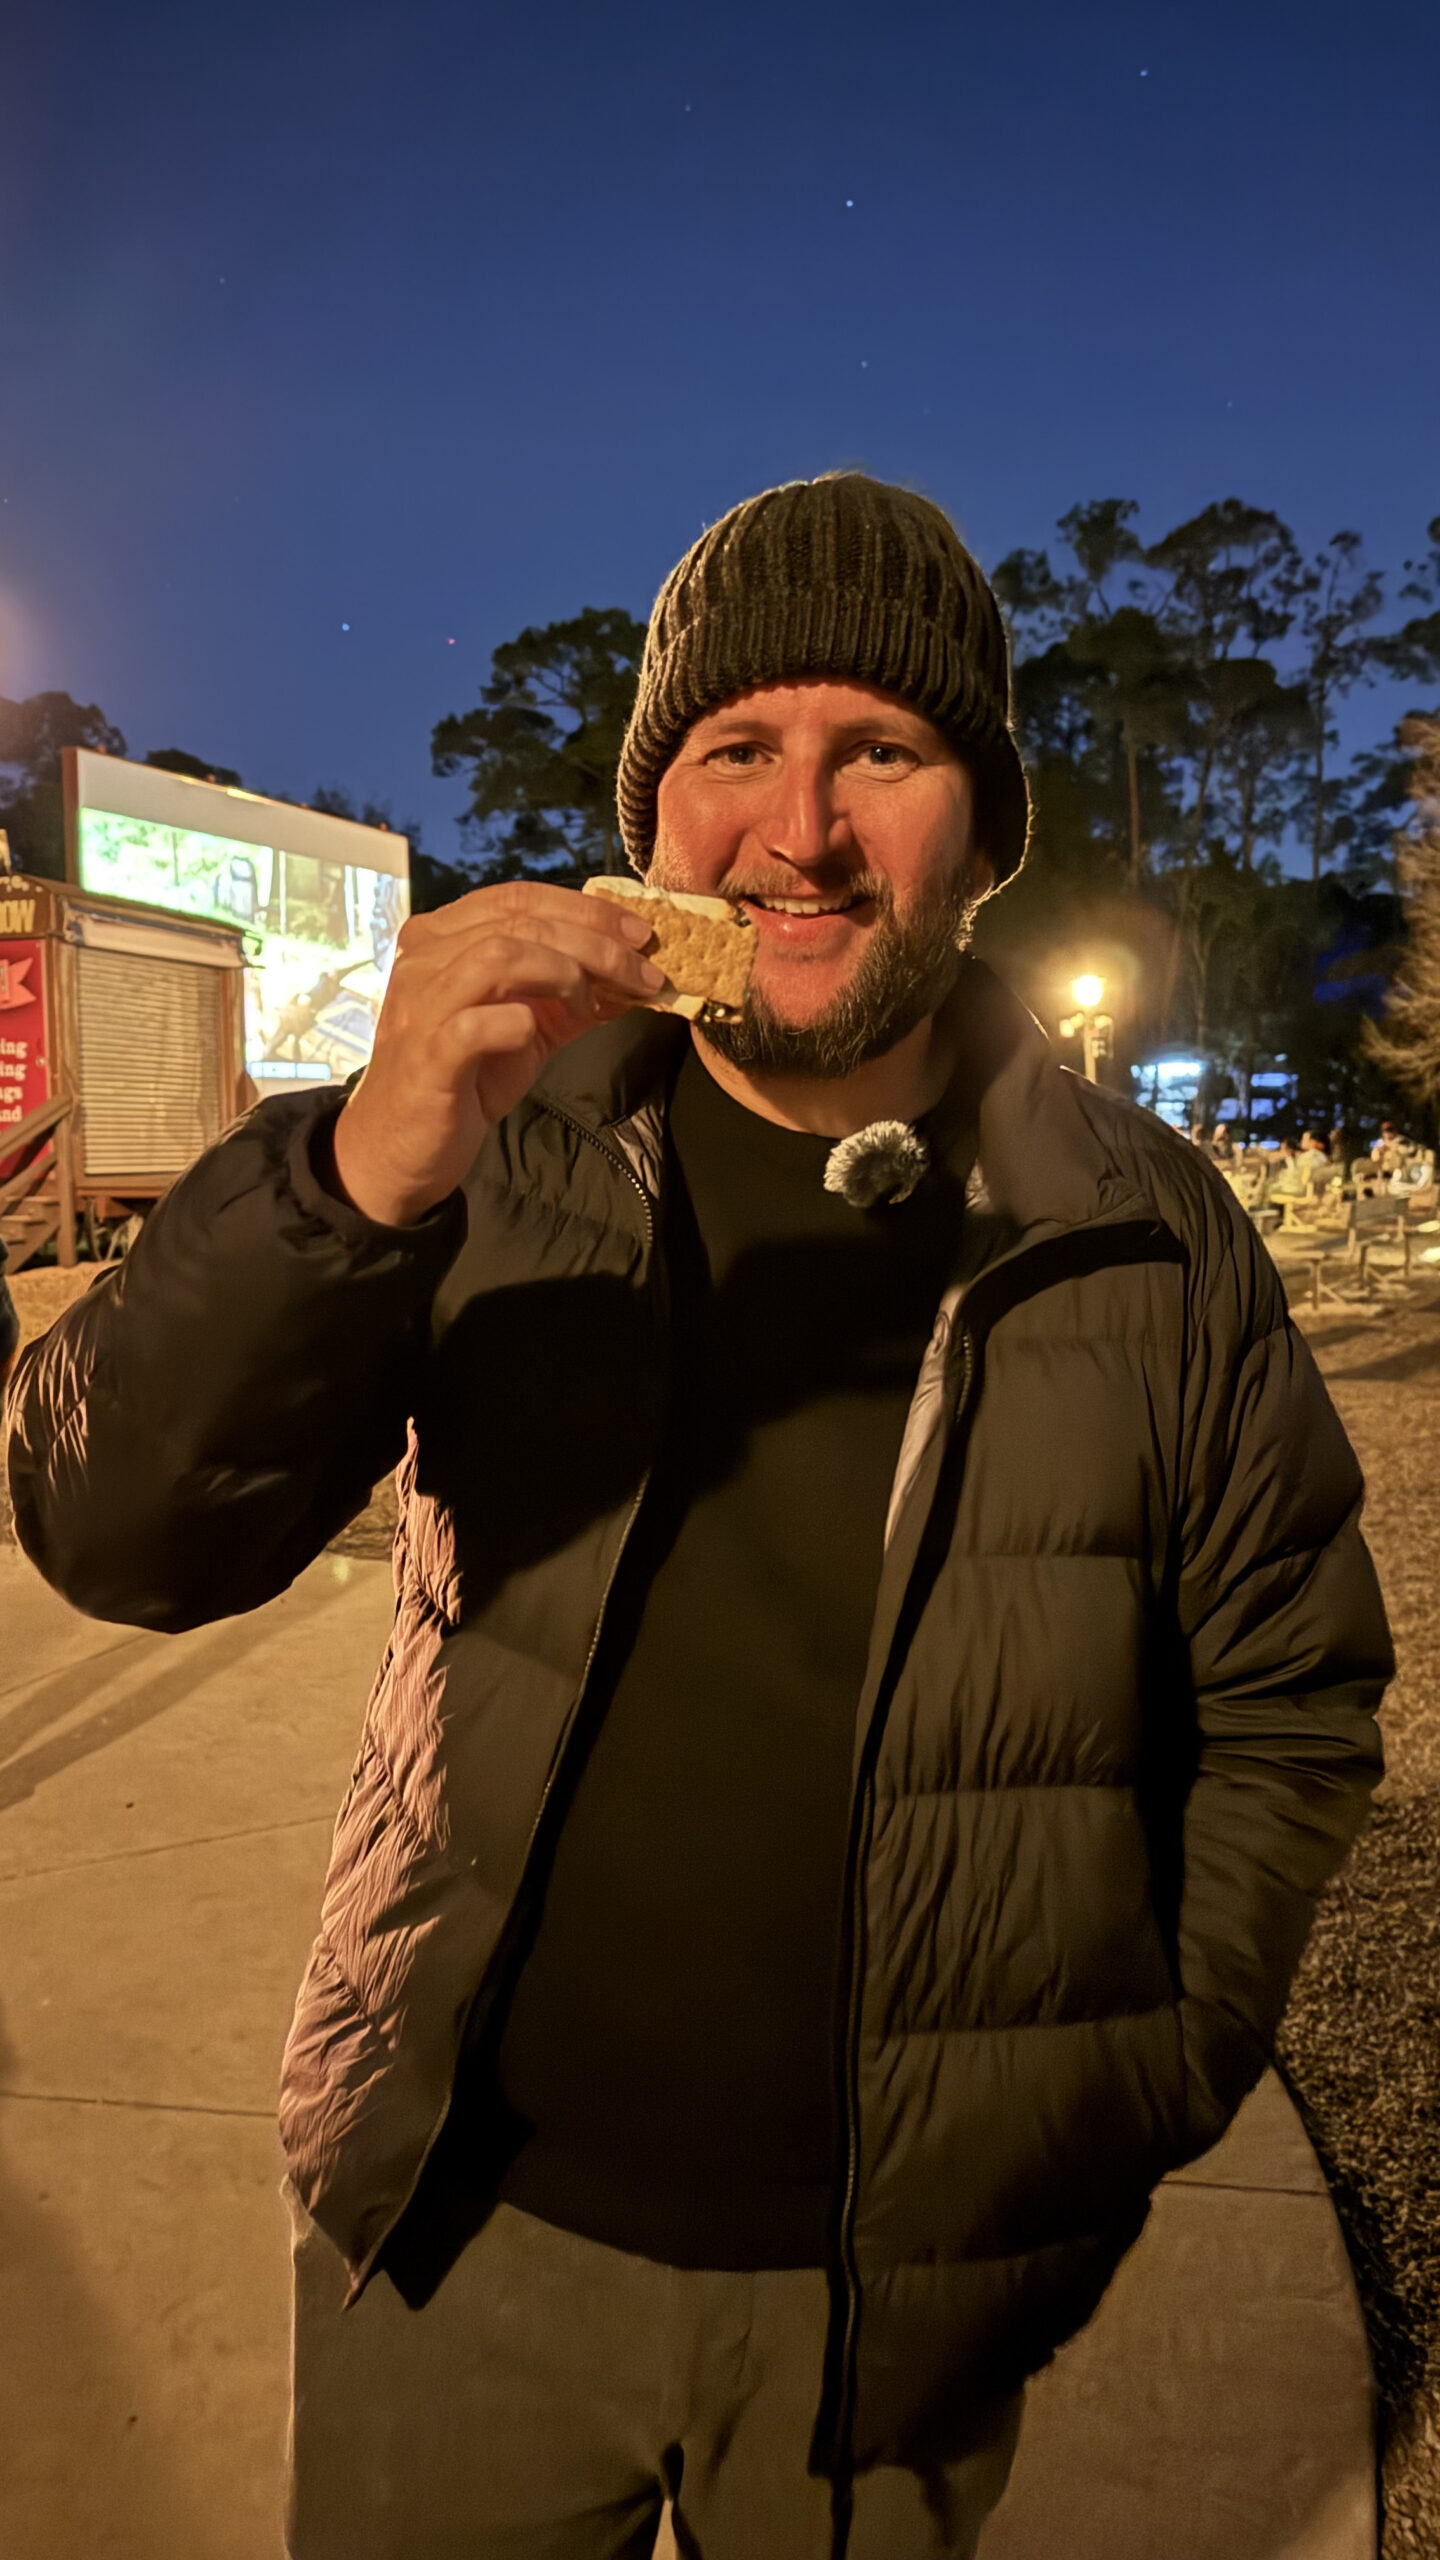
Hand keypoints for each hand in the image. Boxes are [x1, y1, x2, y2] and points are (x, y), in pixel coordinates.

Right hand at [331, 881, 662, 1225]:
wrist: (406, 1148)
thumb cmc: (465, 1081)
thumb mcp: (526, 1028)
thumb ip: (570, 996)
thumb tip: (633, 976)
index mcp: (442, 937)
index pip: (518, 898)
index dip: (585, 909)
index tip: (639, 933)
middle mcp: (424, 958)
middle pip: (519, 922)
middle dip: (596, 942)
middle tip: (644, 971)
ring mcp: (422, 1004)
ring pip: (500, 956)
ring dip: (566, 972)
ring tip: (592, 1005)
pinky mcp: (427, 1054)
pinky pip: (481, 1022)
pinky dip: (522, 1023)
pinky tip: (538, 1038)